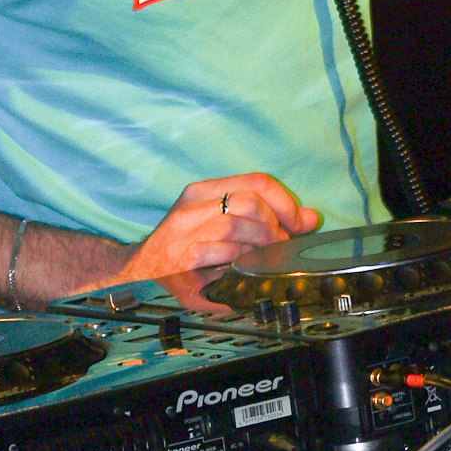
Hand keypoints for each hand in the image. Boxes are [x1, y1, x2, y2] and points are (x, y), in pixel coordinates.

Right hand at [120, 173, 319, 282]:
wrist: (139, 267)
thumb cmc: (185, 245)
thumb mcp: (221, 221)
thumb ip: (263, 215)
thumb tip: (310, 218)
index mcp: (203, 190)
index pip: (256, 181)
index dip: (286, 203)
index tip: (299, 223)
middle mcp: (192, 204)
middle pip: (250, 203)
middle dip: (273, 229)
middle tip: (277, 247)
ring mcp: (184, 231)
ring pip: (236, 226)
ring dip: (258, 247)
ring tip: (259, 259)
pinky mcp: (181, 258)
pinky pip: (222, 254)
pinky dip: (238, 263)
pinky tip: (239, 269)